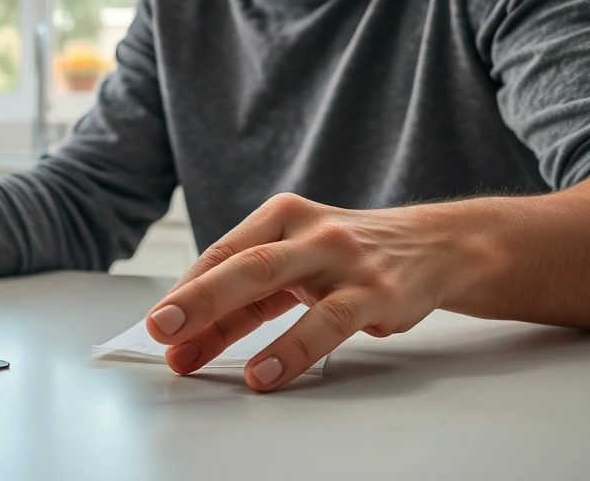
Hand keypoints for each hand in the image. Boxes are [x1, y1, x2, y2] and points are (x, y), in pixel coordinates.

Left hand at [145, 193, 464, 391]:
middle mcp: (306, 230)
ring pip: (272, 282)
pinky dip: (290, 350)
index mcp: (280, 216)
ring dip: (226, 321)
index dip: (186, 289)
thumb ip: (248, 299)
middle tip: (158, 328)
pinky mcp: (373, 292)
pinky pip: (325, 322)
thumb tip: (188, 339)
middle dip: (192, 297)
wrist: (434, 246)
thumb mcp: (297, 263)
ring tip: (192, 356)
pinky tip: (263, 373)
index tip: (156, 323)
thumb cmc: (347, 258)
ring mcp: (340, 258)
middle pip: (238, 263)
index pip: (221, 252)